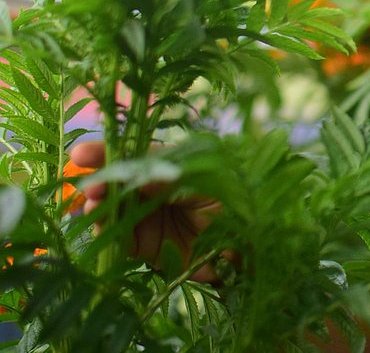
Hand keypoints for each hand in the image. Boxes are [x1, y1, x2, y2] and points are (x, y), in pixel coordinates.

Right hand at [71, 141, 226, 282]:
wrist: (253, 249)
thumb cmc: (239, 204)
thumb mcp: (208, 182)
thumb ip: (172, 178)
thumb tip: (136, 176)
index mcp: (173, 167)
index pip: (137, 157)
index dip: (110, 154)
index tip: (82, 155)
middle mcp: (156, 191)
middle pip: (119, 183)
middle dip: (100, 181)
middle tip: (90, 185)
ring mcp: (148, 219)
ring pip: (113, 210)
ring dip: (100, 207)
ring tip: (95, 205)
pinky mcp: (146, 248)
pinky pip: (119, 240)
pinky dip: (107, 233)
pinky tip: (101, 226)